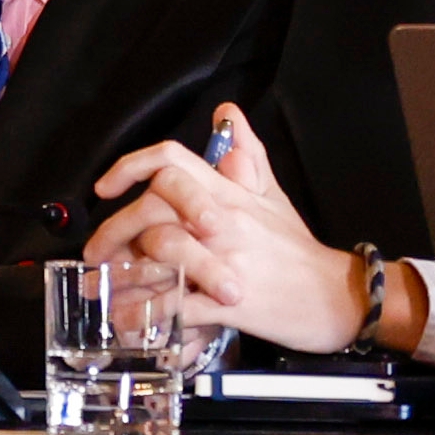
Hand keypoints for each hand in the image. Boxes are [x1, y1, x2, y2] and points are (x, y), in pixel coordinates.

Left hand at [88, 107, 368, 350]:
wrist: (337, 295)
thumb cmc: (297, 250)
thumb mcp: (271, 195)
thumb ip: (245, 154)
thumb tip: (227, 113)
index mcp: (228, 193)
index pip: (171, 161)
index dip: (129, 167)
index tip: (104, 188)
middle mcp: (224, 220)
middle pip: (153, 207)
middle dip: (113, 230)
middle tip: (97, 254)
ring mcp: (227, 260)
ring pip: (161, 252)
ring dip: (124, 275)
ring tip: (105, 291)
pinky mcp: (232, 302)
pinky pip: (179, 305)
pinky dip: (149, 314)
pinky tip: (132, 321)